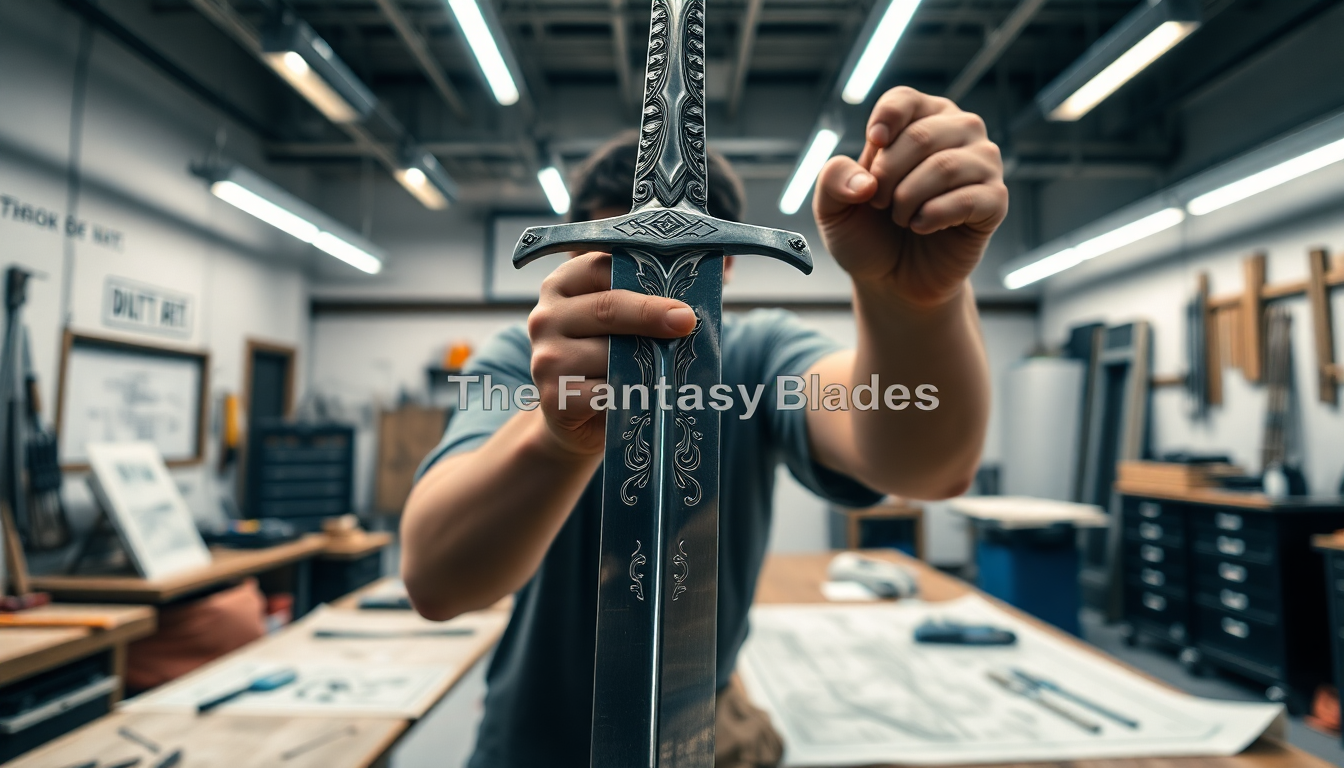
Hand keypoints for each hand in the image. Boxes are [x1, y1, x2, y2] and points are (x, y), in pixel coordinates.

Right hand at [526, 252, 696, 455]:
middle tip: (687, 321)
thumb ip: (641, 304)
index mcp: (561, 286)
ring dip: (643, 362)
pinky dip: (629, 393)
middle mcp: (545, 317)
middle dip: (651, 314)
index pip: (599, 267)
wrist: (578, 419)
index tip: (676, 290)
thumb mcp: (619, 326)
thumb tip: (685, 305)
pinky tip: (640, 396)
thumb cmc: (607, 362)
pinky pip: (605, 391)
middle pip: (606, 308)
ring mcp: (545, 358)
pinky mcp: (553, 397)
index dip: (641, 276)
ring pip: (608, 353)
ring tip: (664, 369)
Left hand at [814, 87, 1007, 307]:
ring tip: (900, 218)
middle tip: (878, 202)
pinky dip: (934, 216)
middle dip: (887, 176)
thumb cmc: (868, 233)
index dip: (884, 122)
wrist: (893, 279)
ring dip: (908, 199)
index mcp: (920, 119)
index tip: (872, 146)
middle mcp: (958, 132)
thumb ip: (833, 181)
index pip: (904, 100)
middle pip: (922, 135)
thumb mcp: (833, 208)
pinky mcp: (994, 201)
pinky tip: (922, 227)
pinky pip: (969, 199)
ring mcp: (982, 164)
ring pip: (946, 166)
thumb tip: (865, 181)